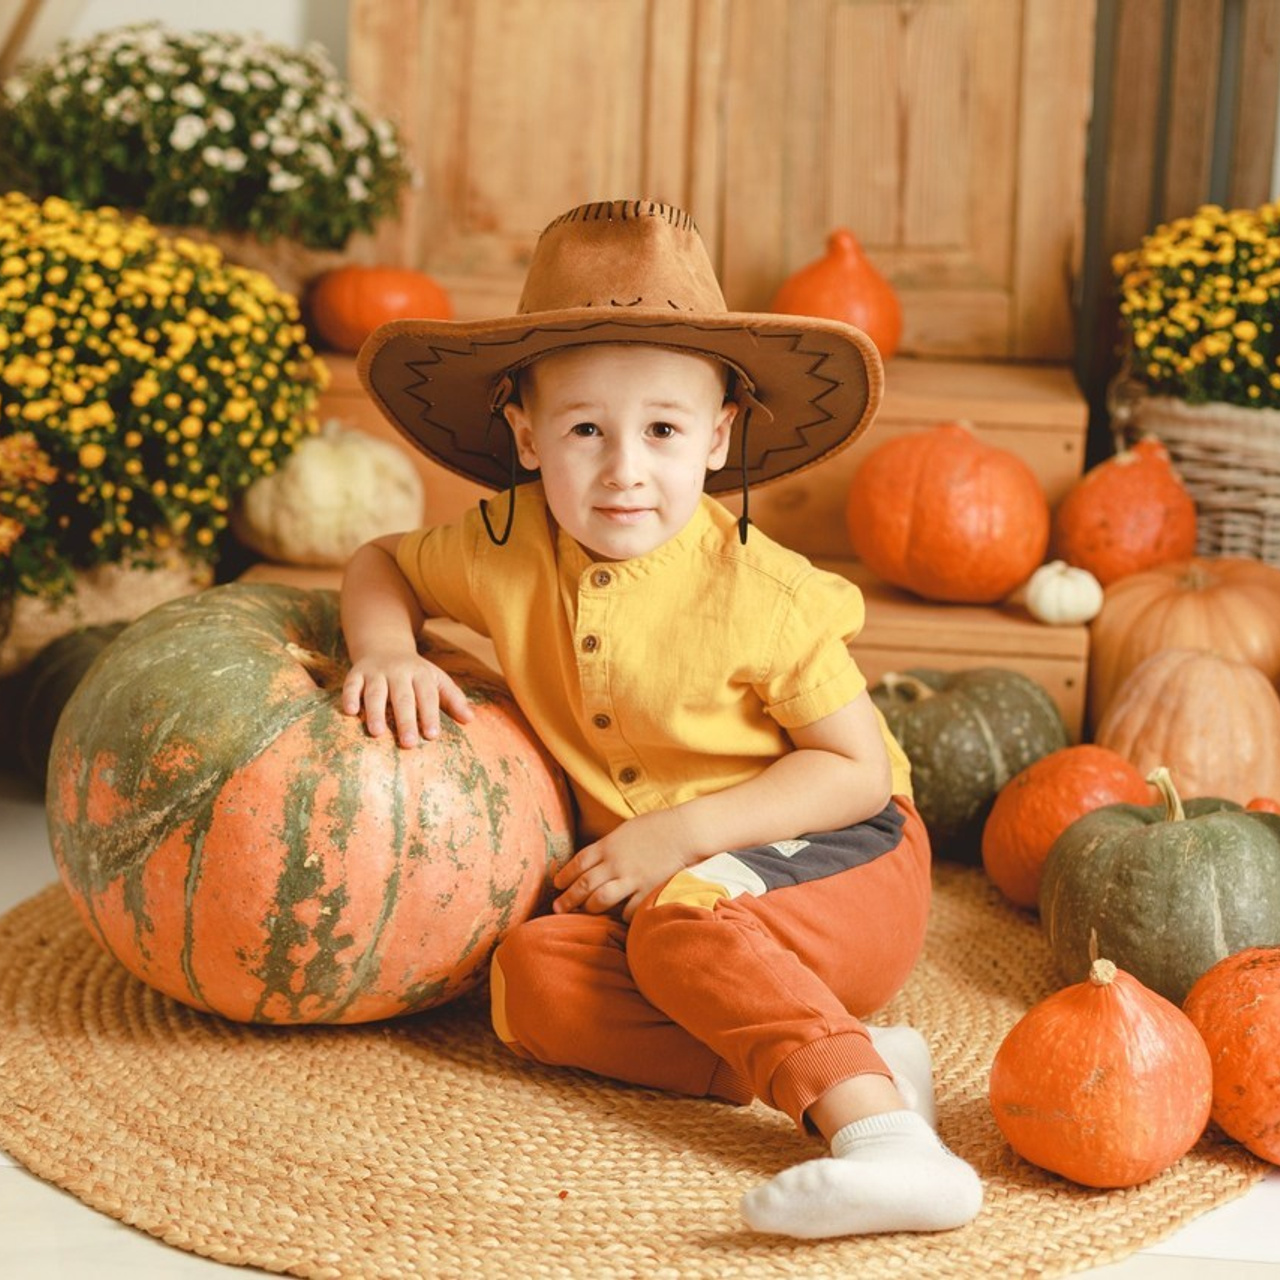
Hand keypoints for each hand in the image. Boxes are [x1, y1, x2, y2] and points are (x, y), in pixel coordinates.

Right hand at [340, 650, 472, 747]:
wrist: (384, 645)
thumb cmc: (415, 673)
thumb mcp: (437, 680)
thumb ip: (453, 699)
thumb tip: (470, 720)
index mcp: (421, 674)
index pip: (427, 695)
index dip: (429, 715)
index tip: (432, 735)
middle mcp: (398, 671)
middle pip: (402, 697)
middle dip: (405, 720)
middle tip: (408, 744)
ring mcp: (376, 672)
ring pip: (375, 692)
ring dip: (376, 711)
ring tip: (377, 733)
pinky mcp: (356, 673)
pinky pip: (351, 684)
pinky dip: (349, 696)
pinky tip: (349, 712)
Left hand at [552, 808, 701, 920]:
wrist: (684, 832)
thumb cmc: (657, 826)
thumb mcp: (625, 830)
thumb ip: (608, 846)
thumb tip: (594, 860)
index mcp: (608, 845)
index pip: (578, 862)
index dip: (564, 875)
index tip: (557, 884)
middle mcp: (615, 863)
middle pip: (584, 884)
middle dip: (568, 899)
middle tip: (557, 908)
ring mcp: (631, 878)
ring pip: (600, 900)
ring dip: (589, 909)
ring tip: (584, 913)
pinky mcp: (647, 890)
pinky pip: (628, 910)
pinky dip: (621, 915)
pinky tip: (618, 916)